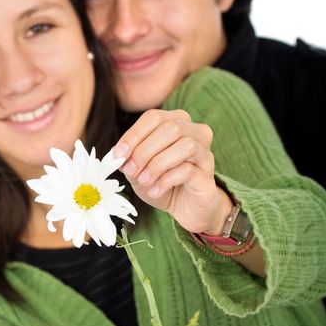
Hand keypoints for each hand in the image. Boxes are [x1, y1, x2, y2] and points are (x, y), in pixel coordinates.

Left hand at [114, 109, 231, 234]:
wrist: (185, 209)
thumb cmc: (161, 183)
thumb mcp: (139, 170)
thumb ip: (129, 158)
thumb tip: (117, 152)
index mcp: (177, 123)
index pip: (154, 117)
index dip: (134, 134)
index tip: (118, 155)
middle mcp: (195, 132)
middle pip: (171, 127)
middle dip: (145, 150)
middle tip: (131, 170)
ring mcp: (205, 153)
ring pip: (185, 145)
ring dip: (157, 164)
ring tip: (144, 181)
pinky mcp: (208, 175)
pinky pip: (188, 170)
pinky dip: (166, 180)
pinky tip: (155, 191)